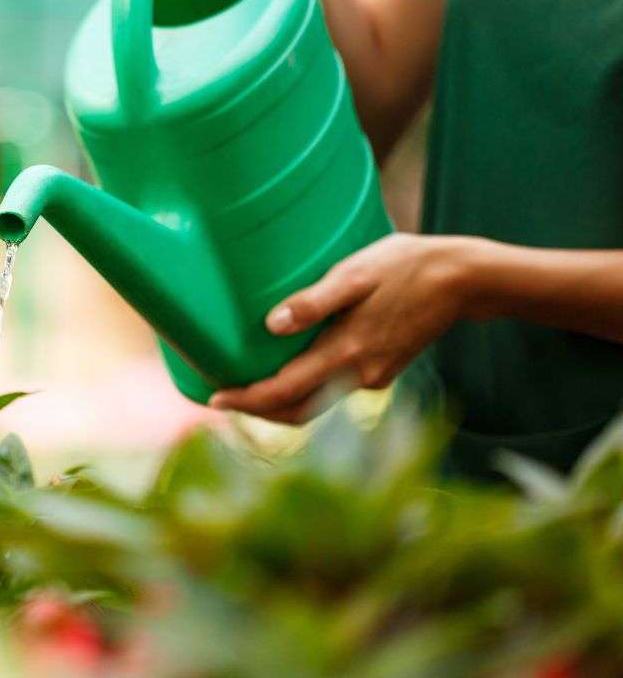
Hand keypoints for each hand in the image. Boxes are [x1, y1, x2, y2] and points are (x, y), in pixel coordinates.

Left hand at [209, 234, 481, 423]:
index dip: (246, 401)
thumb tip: (272, 324)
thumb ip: (315, 301)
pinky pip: (333, 391)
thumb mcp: (356, 273)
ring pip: (316, 404)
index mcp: (346, 353)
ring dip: (279, 404)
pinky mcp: (381, 372)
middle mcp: (357, 376)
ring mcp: (372, 378)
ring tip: (245, 389)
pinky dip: (305, 390)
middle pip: (297, 410)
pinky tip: (290, 371)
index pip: (284, 393)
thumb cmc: (407, 267)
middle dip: (256, 410)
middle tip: (220, 399)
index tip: (213, 400)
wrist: (464, 281)